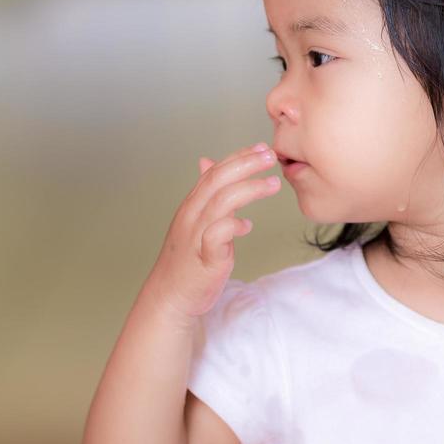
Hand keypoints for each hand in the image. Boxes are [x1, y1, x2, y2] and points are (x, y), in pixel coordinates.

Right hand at [146, 142, 280, 317]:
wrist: (170, 296)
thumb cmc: (188, 259)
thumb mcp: (194, 220)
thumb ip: (205, 193)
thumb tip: (207, 163)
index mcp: (192, 205)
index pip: (215, 172)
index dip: (238, 157)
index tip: (261, 147)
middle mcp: (192, 216)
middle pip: (218, 180)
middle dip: (246, 164)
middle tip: (271, 156)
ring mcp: (196, 236)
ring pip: (221, 202)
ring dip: (249, 189)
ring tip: (274, 184)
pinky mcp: (205, 258)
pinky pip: (217, 235)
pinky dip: (233, 226)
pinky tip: (248, 227)